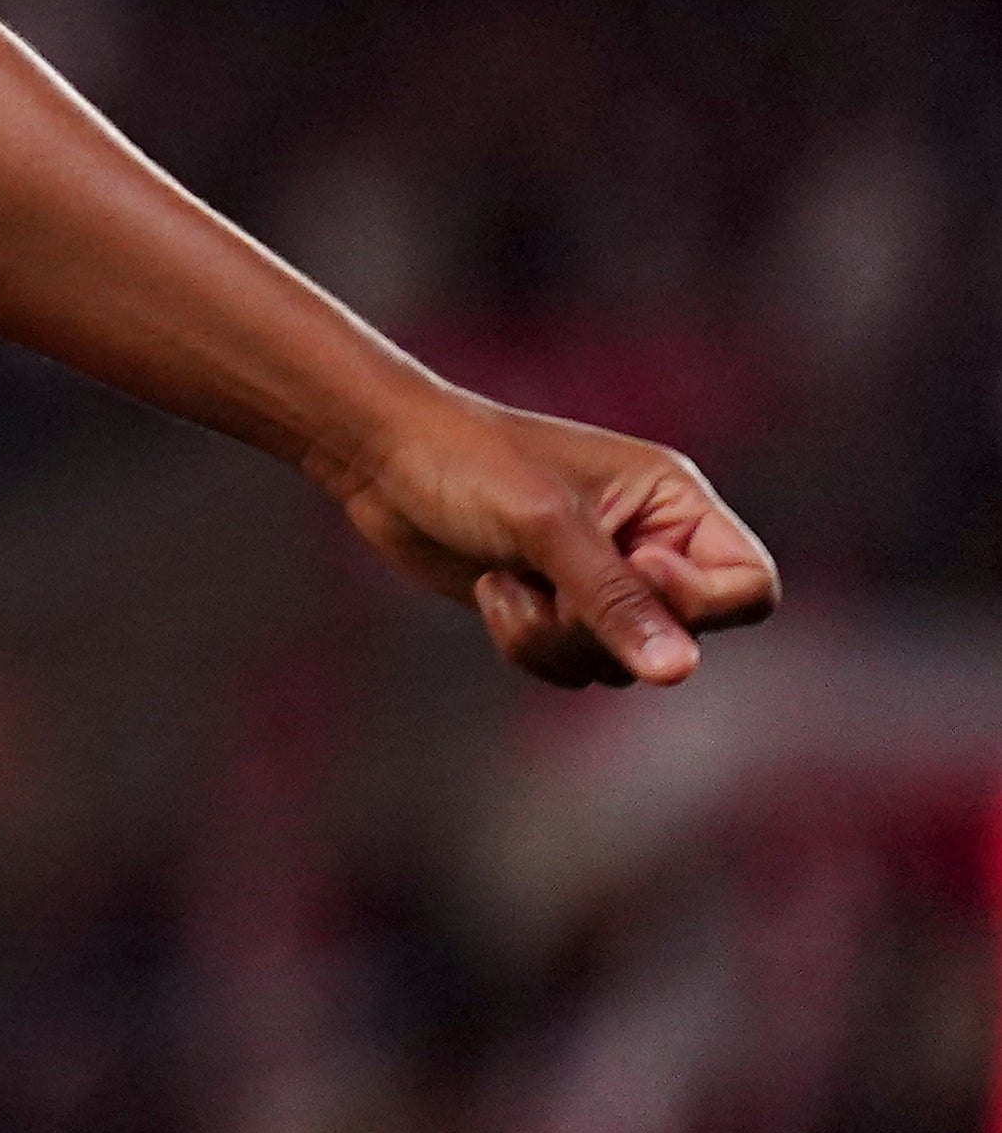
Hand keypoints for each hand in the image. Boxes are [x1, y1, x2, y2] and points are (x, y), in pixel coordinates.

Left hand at [322, 390, 778, 687]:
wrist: (382, 458)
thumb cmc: (467, 463)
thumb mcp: (546, 526)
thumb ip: (614, 600)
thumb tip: (678, 673)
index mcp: (673, 501)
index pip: (750, 587)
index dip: (701, 604)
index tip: (635, 572)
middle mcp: (651, 544)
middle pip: (681, 640)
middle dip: (602, 627)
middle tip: (546, 582)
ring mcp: (603, 581)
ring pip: (621, 665)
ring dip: (556, 639)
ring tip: (507, 580)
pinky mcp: (557, 609)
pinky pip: (574, 668)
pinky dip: (530, 644)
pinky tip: (493, 589)